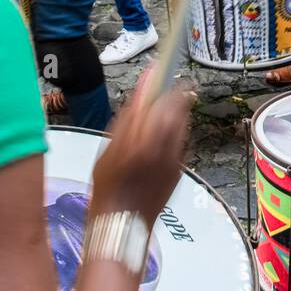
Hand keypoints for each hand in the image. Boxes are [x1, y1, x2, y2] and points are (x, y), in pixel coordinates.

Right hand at [91, 72, 188, 220]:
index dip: (161, 79)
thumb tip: (144, 86)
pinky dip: (176, 132)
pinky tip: (161, 138)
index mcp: (140, 137)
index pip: (158, 96)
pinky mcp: (182, 167)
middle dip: (173, 95)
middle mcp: (162, 145)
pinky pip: (182, 140)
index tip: (160, 68)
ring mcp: (175, 157)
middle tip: (166, 91)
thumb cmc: (108, 183)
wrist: (122, 221)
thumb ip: (129, 115)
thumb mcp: (109, 146)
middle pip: (177, 107)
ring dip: (176, 112)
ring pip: (182, 122)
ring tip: (163, 114)